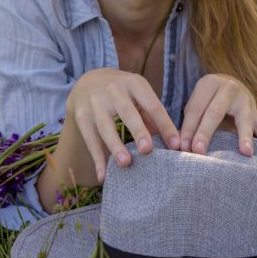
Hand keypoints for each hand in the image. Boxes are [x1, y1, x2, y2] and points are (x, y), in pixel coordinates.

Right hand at [66, 68, 180, 181]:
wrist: (87, 82)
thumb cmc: (122, 93)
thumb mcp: (138, 94)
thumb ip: (153, 116)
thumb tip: (173, 142)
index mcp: (134, 84)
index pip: (152, 105)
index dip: (164, 125)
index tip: (175, 145)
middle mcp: (114, 90)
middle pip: (127, 112)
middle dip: (138, 130)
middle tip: (148, 149)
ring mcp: (95, 103)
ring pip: (105, 127)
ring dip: (115, 146)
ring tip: (126, 163)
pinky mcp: (81, 116)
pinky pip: (90, 140)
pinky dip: (97, 159)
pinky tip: (103, 175)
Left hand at [180, 74, 256, 158]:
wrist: (226, 84)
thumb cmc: (205, 101)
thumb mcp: (195, 104)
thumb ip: (189, 123)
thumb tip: (179, 147)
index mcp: (209, 83)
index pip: (196, 108)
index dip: (187, 128)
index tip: (181, 147)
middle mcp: (230, 87)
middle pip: (215, 112)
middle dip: (205, 133)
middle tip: (198, 151)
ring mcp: (247, 100)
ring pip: (245, 120)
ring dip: (245, 137)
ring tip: (246, 153)